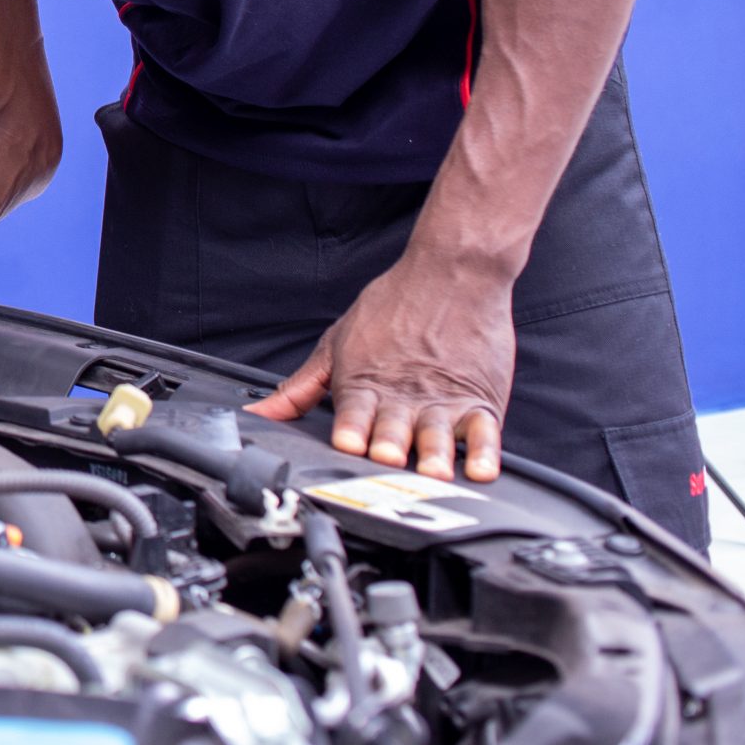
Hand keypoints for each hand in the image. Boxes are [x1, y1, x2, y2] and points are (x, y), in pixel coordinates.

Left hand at [246, 251, 515, 481]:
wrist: (452, 273)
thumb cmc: (392, 308)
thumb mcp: (336, 345)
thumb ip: (299, 388)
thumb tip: (258, 416)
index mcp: (365, 383)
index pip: (353, 413)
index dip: (349, 429)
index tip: (347, 443)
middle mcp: (404, 396)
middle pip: (394, 427)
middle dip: (388, 444)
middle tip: (386, 458)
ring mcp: (445, 400)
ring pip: (438, 434)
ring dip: (434, 454)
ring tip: (433, 471)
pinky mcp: (481, 400)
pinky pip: (486, 432)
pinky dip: (485, 453)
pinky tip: (482, 470)